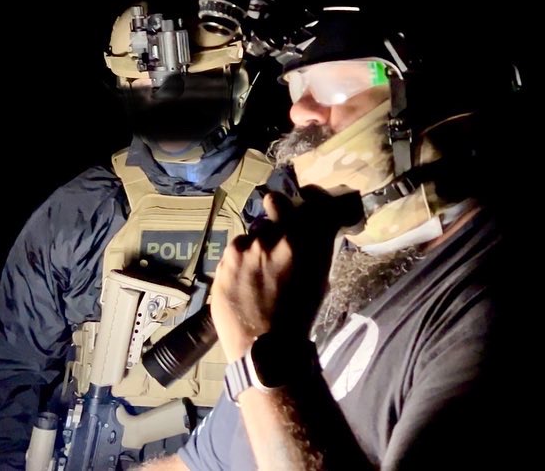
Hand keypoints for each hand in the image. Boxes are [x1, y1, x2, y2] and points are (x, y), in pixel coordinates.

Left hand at [210, 187, 350, 359]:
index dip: (309, 196)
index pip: (311, 200)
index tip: (307, 199)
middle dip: (277, 209)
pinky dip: (238, 260)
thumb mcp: (319, 279)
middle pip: (275, 202)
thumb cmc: (300, 317)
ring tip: (257, 269)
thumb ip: (316, 247)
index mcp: (304, 243)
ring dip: (255, 243)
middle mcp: (275, 238)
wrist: (266, 348)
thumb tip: (316, 228)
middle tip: (277, 229)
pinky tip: (243, 280)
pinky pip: (233, 250)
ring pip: (251, 232)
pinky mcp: (224, 261)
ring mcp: (245, 249)